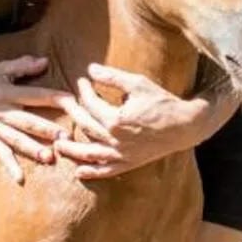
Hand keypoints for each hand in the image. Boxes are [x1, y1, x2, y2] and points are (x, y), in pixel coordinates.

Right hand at [0, 55, 68, 183]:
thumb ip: (22, 65)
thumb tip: (45, 61)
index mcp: (10, 93)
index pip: (36, 95)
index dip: (54, 98)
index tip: (72, 102)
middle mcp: (4, 112)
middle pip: (28, 121)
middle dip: (46, 129)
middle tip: (65, 137)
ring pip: (17, 139)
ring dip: (32, 149)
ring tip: (49, 158)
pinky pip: (1, 154)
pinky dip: (10, 166)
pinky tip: (20, 178)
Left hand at [54, 63, 212, 179]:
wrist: (185, 126)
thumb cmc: (162, 102)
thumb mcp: (138, 84)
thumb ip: (112, 77)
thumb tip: (90, 69)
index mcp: (116, 119)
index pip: (91, 104)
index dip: (84, 91)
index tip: (81, 82)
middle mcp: (116, 139)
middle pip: (86, 126)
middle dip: (74, 113)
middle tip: (65, 102)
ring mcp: (122, 154)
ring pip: (90, 154)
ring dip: (71, 151)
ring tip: (57, 145)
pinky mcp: (129, 163)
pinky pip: (107, 171)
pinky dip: (92, 172)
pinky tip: (78, 173)